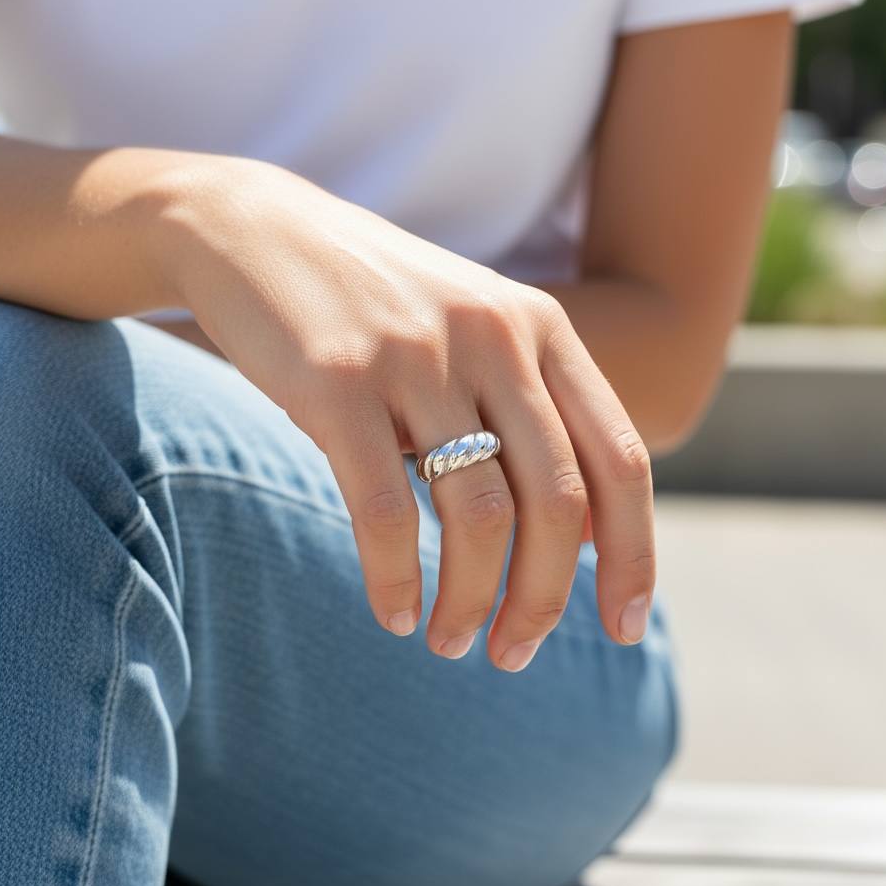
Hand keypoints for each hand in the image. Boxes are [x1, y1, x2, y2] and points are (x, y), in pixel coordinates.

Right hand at [159, 158, 654, 670]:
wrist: (252, 230)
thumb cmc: (371, 305)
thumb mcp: (471, 334)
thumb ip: (530, 414)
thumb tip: (579, 536)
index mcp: (541, 328)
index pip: (621, 460)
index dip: (633, 556)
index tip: (623, 629)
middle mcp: (494, 336)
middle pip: (559, 503)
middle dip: (546, 599)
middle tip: (513, 655)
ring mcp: (417, 356)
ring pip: (481, 516)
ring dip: (474, 601)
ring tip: (452, 642)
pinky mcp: (337, 382)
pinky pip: (386, 512)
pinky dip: (397, 579)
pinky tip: (395, 612)